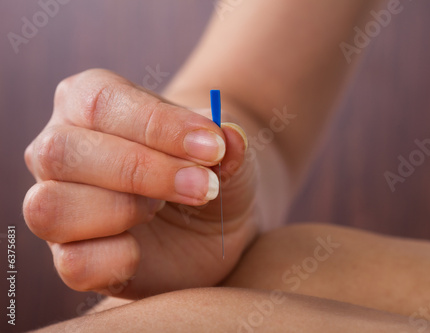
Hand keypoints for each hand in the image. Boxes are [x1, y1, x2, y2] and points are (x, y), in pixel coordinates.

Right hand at [23, 69, 257, 297]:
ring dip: (121, 210)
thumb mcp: (224, 147)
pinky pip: (72, 263)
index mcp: (87, 103)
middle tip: (202, 186)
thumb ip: (226, 138)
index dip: (158, 125)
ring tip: (161, 209)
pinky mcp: (70, 256)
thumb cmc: (206, 168)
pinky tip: (144, 250)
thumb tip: (229, 137)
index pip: (100, 102)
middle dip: (141, 170)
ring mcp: (56, 205)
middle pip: (61, 152)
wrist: (209, 219)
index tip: (212, 146)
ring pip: (50, 208)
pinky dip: (117, 259)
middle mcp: (59, 151)